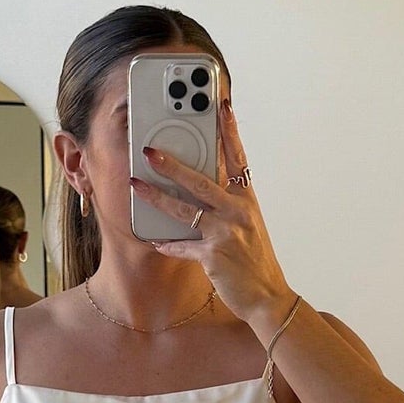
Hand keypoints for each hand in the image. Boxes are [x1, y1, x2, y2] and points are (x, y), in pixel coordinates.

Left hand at [130, 97, 293, 326]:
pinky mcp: (213, 256)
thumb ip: (229, 204)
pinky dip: (168, 245)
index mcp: (247, 200)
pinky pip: (183, 247)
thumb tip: (205, 188)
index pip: (237, 158)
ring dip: (156, 198)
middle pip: (200, 181)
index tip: (221, 105)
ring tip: (136, 186)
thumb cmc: (255, 262)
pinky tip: (154, 240)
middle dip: (172, 165)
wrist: (267, 297)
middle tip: (150, 150)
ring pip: (184, 210)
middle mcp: (237, 212)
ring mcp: (225, 234)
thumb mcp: (248, 225)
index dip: (229, 131)